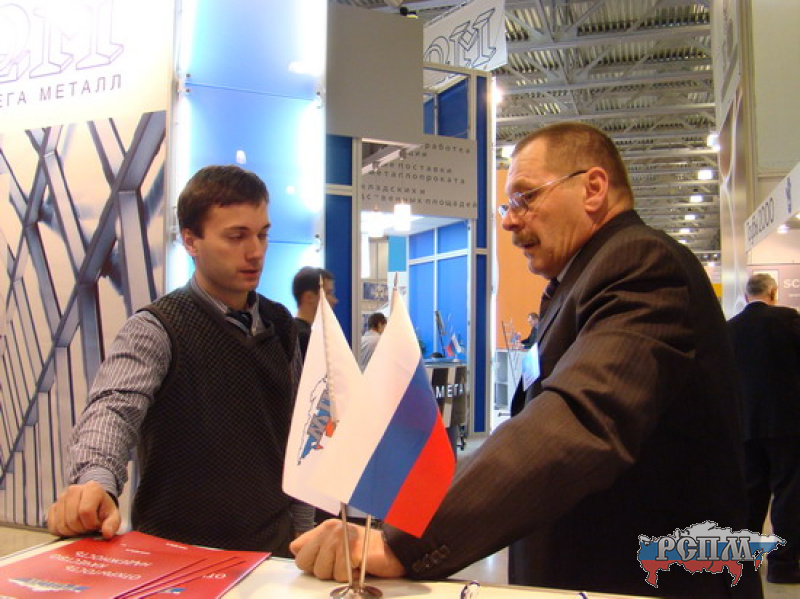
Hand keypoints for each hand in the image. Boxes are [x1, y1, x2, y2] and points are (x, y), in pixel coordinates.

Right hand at [47, 481, 120, 539]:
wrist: (94, 503)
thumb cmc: (103, 509)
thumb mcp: (113, 515)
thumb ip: (113, 524)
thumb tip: (107, 534)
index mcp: (91, 488)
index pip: (85, 511)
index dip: (92, 523)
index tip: (97, 524)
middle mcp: (73, 490)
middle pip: (72, 519)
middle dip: (82, 529)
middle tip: (89, 527)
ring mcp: (61, 498)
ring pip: (61, 525)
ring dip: (72, 532)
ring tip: (81, 526)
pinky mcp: (52, 507)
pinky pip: (52, 527)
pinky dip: (62, 532)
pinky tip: (71, 527)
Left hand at [291, 519, 405, 581]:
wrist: (393, 551)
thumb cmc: (366, 550)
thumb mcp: (337, 543)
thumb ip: (316, 545)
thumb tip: (295, 549)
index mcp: (326, 528)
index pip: (297, 549)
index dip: (309, 561)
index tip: (324, 561)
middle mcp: (332, 530)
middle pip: (305, 562)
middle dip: (321, 569)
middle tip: (339, 564)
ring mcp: (342, 539)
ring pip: (321, 571)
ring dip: (337, 574)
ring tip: (351, 564)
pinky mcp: (353, 552)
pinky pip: (340, 575)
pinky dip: (350, 577)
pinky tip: (359, 567)